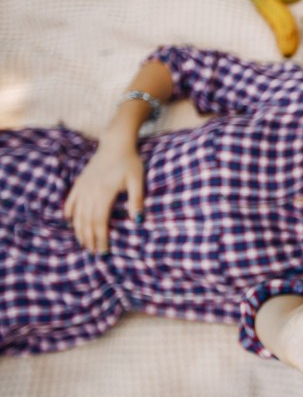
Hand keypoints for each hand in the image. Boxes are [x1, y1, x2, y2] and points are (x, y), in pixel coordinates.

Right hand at [64, 132, 144, 252]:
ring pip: (77, 214)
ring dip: (79, 230)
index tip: (104, 251)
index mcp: (104, 193)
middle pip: (86, 222)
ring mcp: (83, 187)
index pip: (100, 222)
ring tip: (83, 243)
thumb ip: (137, 200)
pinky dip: (69, 212)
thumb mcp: (137, 180)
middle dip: (89, 239)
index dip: (101, 238)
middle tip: (93, 253)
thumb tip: (138, 220)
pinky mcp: (80, 182)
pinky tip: (70, 221)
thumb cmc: (129, 162)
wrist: (115, 143)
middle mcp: (90, 192)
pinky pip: (71, 200)